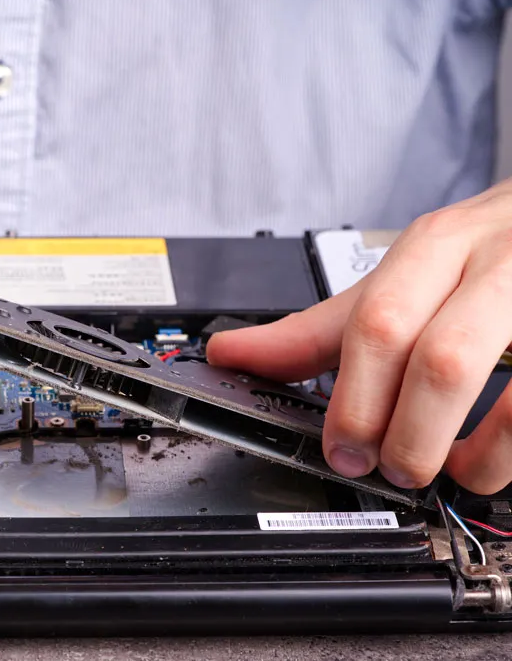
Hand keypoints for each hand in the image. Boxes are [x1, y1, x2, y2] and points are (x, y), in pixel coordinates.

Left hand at [207, 184, 511, 493]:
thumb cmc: (496, 252)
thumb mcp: (412, 276)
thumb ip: (331, 324)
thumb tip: (233, 353)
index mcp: (436, 246)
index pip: (372, 319)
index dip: (348, 399)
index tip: (335, 449)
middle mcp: (492, 260)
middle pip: (422, 348)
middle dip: (381, 420)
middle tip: (370, 464)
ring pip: (469, 369)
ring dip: (439, 439)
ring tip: (429, 471)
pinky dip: (504, 448)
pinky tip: (487, 461)